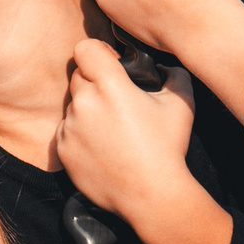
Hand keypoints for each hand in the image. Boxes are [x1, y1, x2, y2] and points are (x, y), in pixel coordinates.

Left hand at [56, 40, 196, 215]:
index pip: (85, 49)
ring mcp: (70, 127)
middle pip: (78, 76)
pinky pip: (66, 130)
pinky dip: (79, 134)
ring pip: (73, 105)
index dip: (98, 53)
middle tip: (116, 100)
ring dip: (87, 110)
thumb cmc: (167, 148)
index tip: (111, 65)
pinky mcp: (62, 150)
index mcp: (109, 85)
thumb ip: (174, 73)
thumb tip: (163, 66)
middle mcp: (84, 103)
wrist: (150, 195)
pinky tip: (103, 147)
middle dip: (94, 82)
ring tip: (112, 130)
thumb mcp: (181, 103)